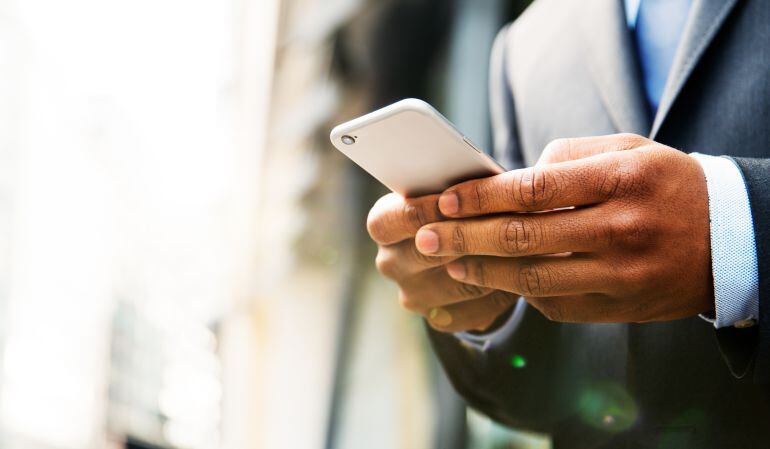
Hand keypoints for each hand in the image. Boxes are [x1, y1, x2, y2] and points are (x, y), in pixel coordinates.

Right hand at [368, 193, 517, 331]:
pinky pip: (473, 311)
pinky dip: (499, 294)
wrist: (467, 243)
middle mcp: (390, 263)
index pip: (388, 221)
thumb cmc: (458, 203)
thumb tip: (476, 181)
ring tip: (521, 247)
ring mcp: (414, 295)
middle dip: (463, 237)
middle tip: (497, 223)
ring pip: (456, 284)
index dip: (421, 210)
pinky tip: (521, 274)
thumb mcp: (450, 188)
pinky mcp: (439, 320)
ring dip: (491, 265)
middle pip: (422, 254)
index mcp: (383, 225)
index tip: (453, 199)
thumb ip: (455, 185)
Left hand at [415, 134, 713, 323]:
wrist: (728, 239)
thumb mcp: (628, 150)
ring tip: (448, 263)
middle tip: (424, 237)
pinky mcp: (619, 307)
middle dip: (464, 239)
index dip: (480, 197)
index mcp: (619, 180)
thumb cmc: (665, 185)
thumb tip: (510, 180)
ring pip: (534, 278)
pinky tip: (494, 281)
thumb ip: (568, 157)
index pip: (532, 190)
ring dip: (482, 273)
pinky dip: (519, 292)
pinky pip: (556, 304)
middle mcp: (619, 229)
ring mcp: (620, 274)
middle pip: (523, 238)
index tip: (444, 201)